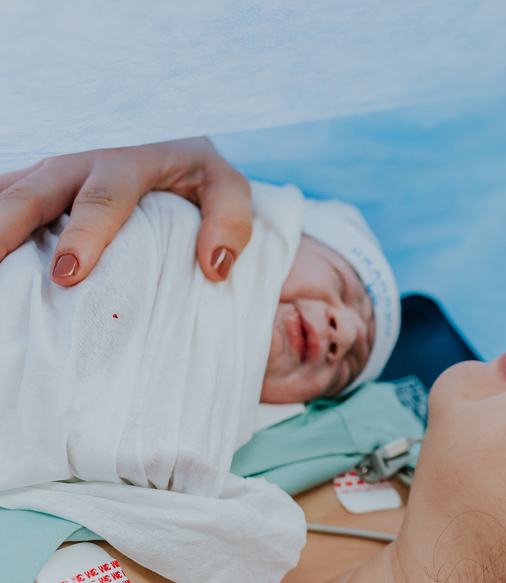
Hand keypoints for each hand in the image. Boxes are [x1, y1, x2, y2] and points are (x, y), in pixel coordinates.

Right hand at [0, 138, 252, 284]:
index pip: (103, 199)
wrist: (170, 132)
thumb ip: (231, 221)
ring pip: (8, 190)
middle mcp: (80, 160)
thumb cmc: (197, 171)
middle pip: (35, 192)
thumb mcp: (226, 187)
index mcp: (129, 162)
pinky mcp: (37, 178)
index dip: (84, 236)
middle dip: (9, 227)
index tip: (68, 274)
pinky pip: (3, 191)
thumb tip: (215, 268)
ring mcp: (52, 168)